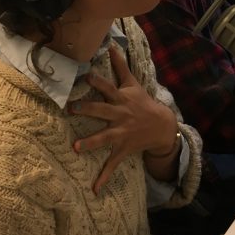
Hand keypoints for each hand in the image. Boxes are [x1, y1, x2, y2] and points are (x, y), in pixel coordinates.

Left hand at [70, 45, 178, 191]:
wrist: (161, 126)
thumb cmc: (142, 102)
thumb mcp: (132, 83)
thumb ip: (120, 65)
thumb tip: (111, 45)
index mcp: (121, 99)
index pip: (108, 88)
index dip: (97, 83)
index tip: (85, 78)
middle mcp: (120, 115)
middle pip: (102, 111)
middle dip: (88, 110)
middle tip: (72, 109)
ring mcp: (121, 134)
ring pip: (104, 138)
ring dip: (91, 143)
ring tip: (76, 147)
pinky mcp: (122, 149)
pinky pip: (112, 165)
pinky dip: (103, 178)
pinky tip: (94, 190)